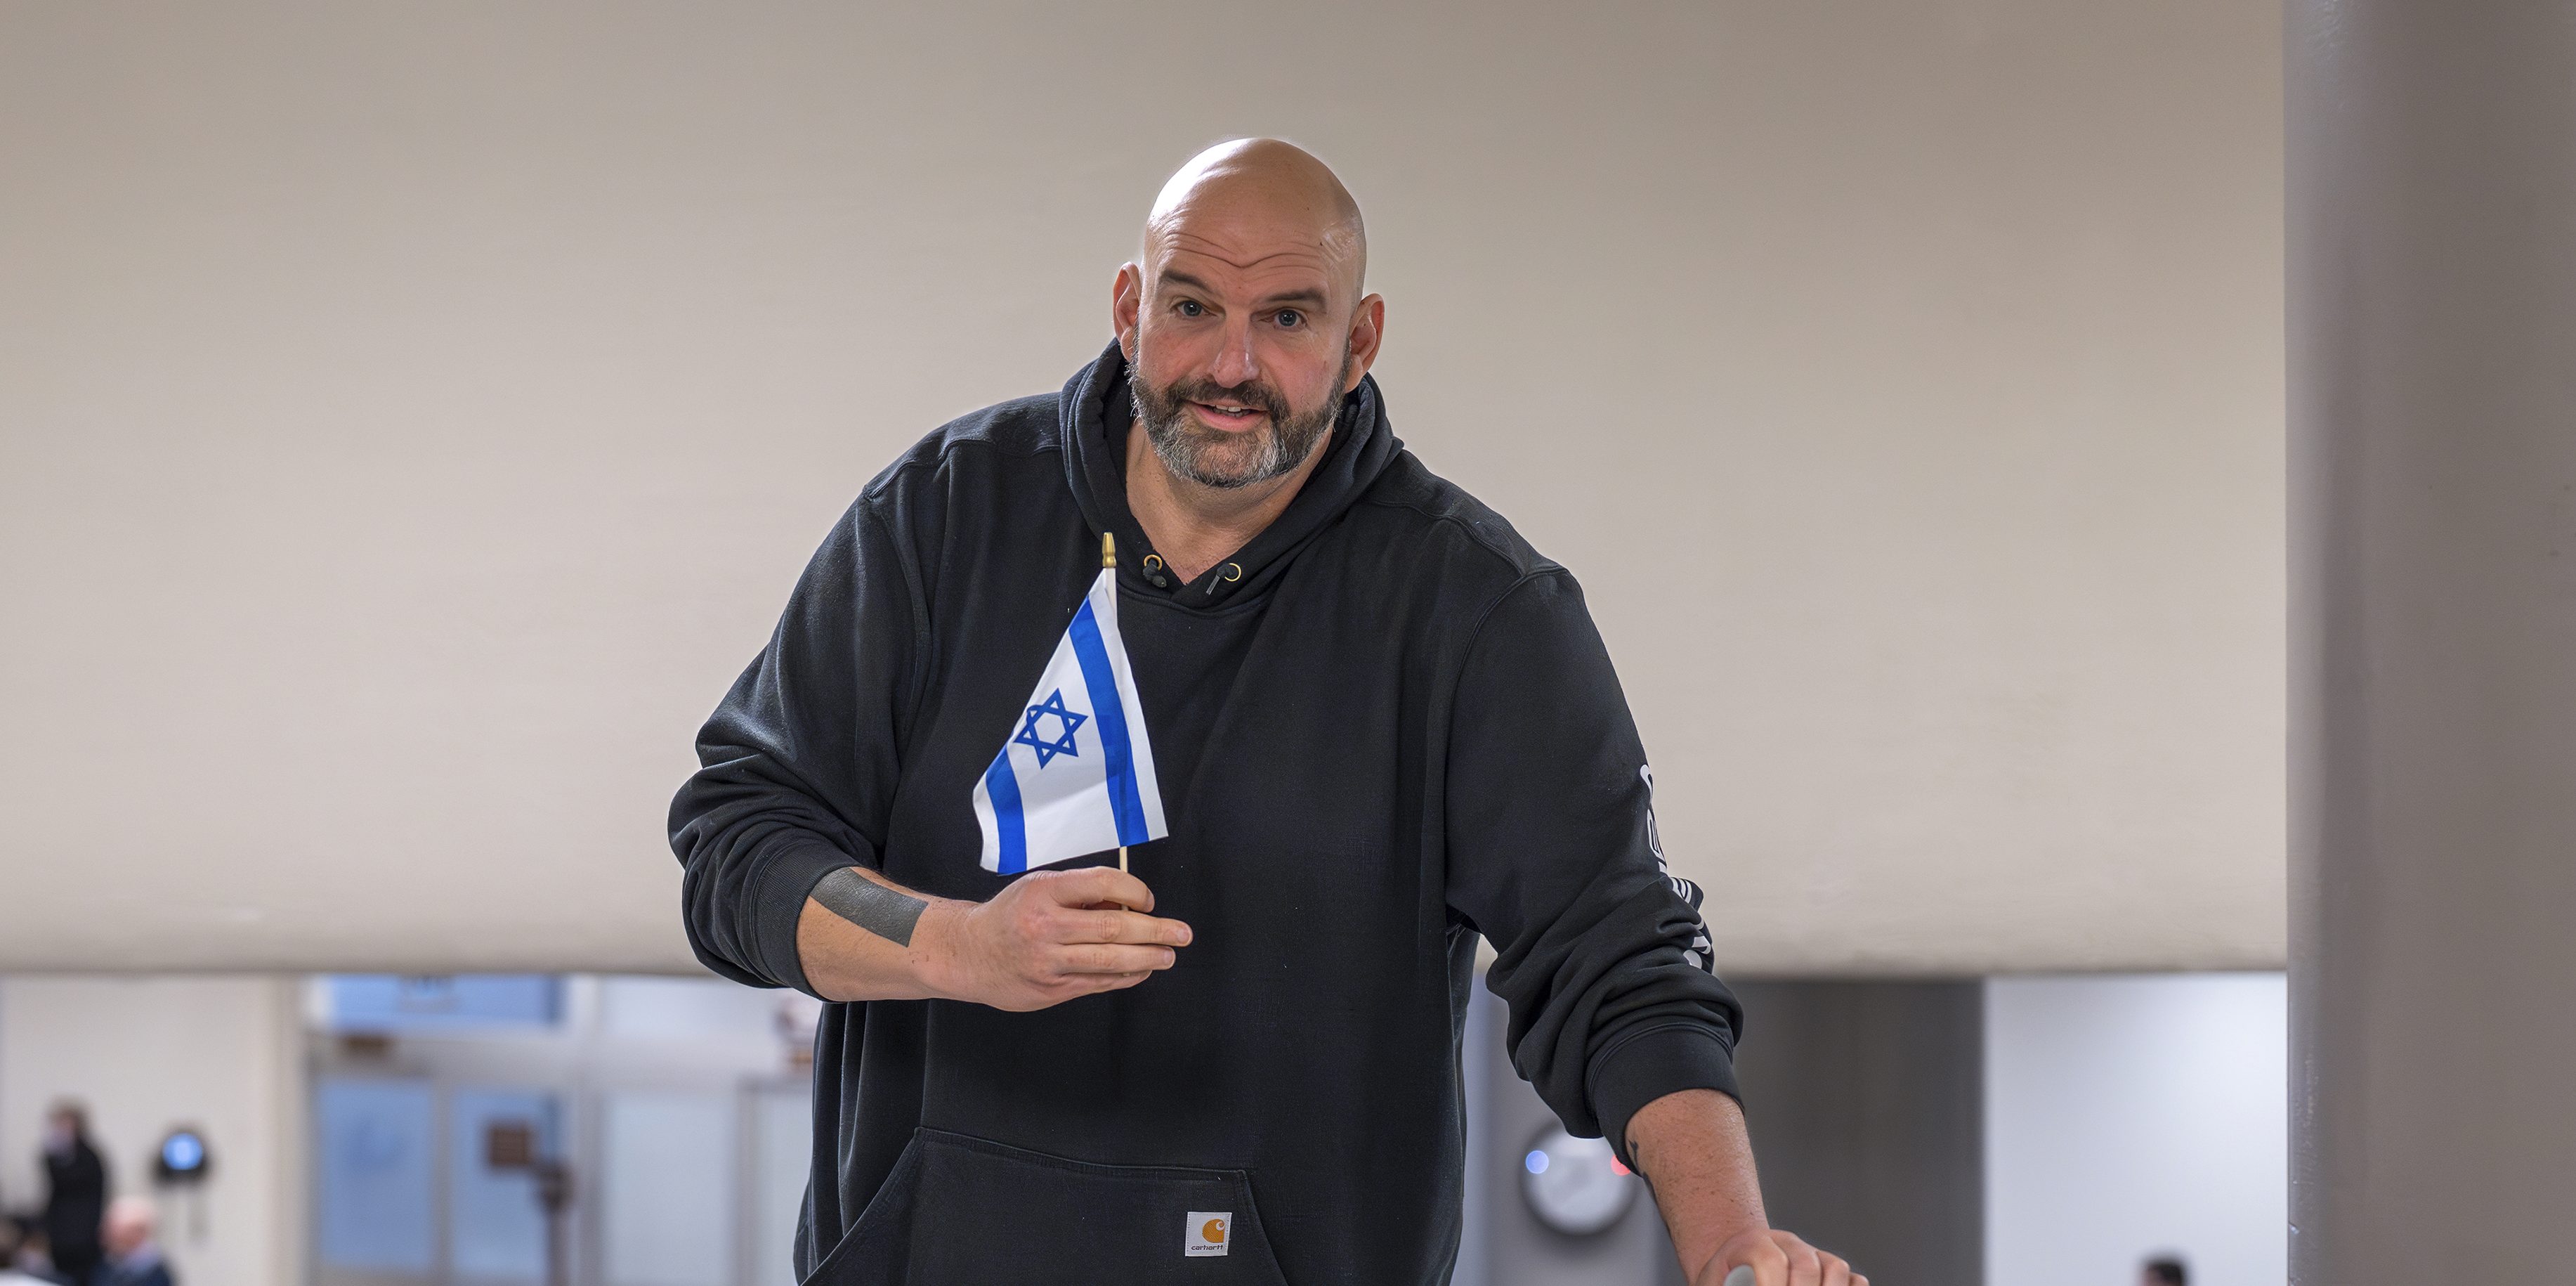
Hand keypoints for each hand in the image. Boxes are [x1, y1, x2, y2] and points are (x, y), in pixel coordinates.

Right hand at [922, 865, 1191, 1010]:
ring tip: (1168, 955)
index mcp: (1044, 892)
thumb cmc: (1010, 915)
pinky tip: (1141, 970)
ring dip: (1146, 957)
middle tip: (1182, 933)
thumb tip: (1130, 903)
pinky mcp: (1051, 989)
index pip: (1102, 883)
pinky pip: (1098, 982)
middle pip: (1113, 926)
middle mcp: (1046, 926)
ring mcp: (1048, 961)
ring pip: (1109, 960)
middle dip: (1155, 930)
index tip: (1148, 900)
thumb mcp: (1038, 888)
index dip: (1135, 890)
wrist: (967, 953)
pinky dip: (1125, 977)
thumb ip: (1080, 893)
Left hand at [1695, 1228, 1863, 1285]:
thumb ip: (1725, 1283)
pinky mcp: (1830, 1270)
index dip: (1770, 1284)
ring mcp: (1811, 1253)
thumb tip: (1739, 1283)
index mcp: (1750, 1242)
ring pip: (1835, 1269)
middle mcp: (1785, 1242)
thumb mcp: (1714, 1281)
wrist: (1733, 1271)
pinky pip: (1854, 1280)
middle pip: (1806, 1265)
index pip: (1769, 1258)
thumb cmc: (1722, 1281)